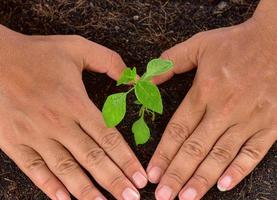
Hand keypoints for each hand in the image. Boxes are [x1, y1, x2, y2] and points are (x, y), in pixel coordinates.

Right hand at [0, 25, 146, 199]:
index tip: (140, 176)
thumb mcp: (77, 48)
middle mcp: (58, 123)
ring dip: (86, 191)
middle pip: (92, 158)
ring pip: (66, 169)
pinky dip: (50, 186)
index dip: (126, 159)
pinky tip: (64, 199)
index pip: (107, 137)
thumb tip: (134, 78)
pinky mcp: (14, 142)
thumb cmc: (37, 53)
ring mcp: (35, 135)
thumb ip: (109, 61)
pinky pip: (34, 169)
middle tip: (131, 197)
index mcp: (75, 102)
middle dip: (113, 180)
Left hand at [147, 12, 276, 199]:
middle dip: (177, 174)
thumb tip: (146, 80)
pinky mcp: (270, 124)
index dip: (163, 154)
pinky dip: (239, 170)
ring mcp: (249, 119)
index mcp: (204, 92)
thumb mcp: (198, 46)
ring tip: (186, 198)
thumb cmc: (236, 43)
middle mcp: (224, 110)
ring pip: (221, 155)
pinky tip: (223, 185)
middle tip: (162, 196)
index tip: (152, 173)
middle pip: (195, 148)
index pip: (178, 130)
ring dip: (201, 179)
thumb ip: (170, 62)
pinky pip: (253, 152)